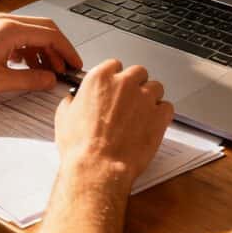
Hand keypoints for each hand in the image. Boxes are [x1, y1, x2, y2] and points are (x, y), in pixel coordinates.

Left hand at [0, 13, 81, 97]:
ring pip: (30, 32)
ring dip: (42, 50)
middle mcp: (4, 21)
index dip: (67, 50)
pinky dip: (27, 48)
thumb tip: (50, 80)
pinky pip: (17, 34)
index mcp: (10, 30)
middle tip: (64, 68)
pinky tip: (25, 65)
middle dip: (57, 49)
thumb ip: (29, 80)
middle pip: (43, 29)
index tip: (75, 64)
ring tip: (46, 71)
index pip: (50, 34)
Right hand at [54, 59, 173, 184]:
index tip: (115, 86)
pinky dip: (162, 114)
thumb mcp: (64, 117)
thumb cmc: (81, 147)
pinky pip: (167, 107)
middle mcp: (124, 83)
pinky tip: (152, 123)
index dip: (115, 77)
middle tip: (130, 100)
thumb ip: (74, 101)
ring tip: (142, 114)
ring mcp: (144, 98)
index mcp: (100, 79)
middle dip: (136, 85)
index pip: (114, 65)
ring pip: (156, 87)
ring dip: (150, 98)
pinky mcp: (159, 115)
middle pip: (138, 73)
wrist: (98, 167)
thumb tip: (75, 100)